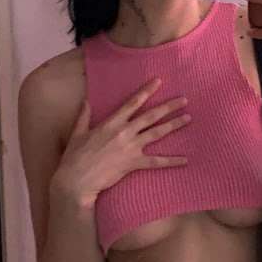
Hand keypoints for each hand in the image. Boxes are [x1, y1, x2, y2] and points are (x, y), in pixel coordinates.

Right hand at [52, 78, 190, 206]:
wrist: (76, 180)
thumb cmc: (74, 157)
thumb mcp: (77, 133)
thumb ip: (84, 116)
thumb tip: (87, 101)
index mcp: (111, 123)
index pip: (133, 103)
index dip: (147, 91)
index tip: (159, 82)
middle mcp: (124, 132)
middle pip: (151, 116)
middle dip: (169, 107)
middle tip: (184, 100)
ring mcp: (130, 147)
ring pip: (157, 133)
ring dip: (174, 125)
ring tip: (188, 119)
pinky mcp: (133, 163)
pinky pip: (156, 162)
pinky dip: (171, 161)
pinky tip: (185, 160)